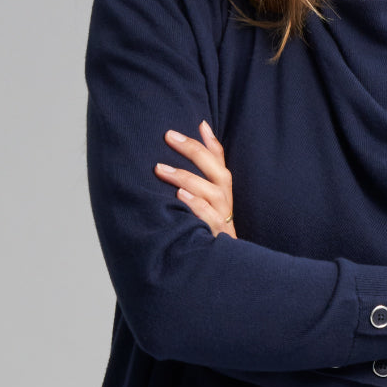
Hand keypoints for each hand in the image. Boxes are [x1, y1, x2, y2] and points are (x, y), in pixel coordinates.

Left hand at [154, 120, 236, 238]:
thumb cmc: (208, 222)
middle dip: (194, 151)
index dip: (206, 141)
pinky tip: (180, 195)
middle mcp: (225, 199)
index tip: (189, 125)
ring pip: (212, 192)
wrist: (219, 262)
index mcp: (222, 187)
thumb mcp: (205, 195)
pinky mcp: (217, 234)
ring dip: (186, 178)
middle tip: (169, 136)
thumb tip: (201, 126)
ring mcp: (222, 217)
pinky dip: (196, 205)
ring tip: (161, 169)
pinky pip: (210, 217)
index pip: (218, 158)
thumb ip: (203, 166)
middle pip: (217, 171)